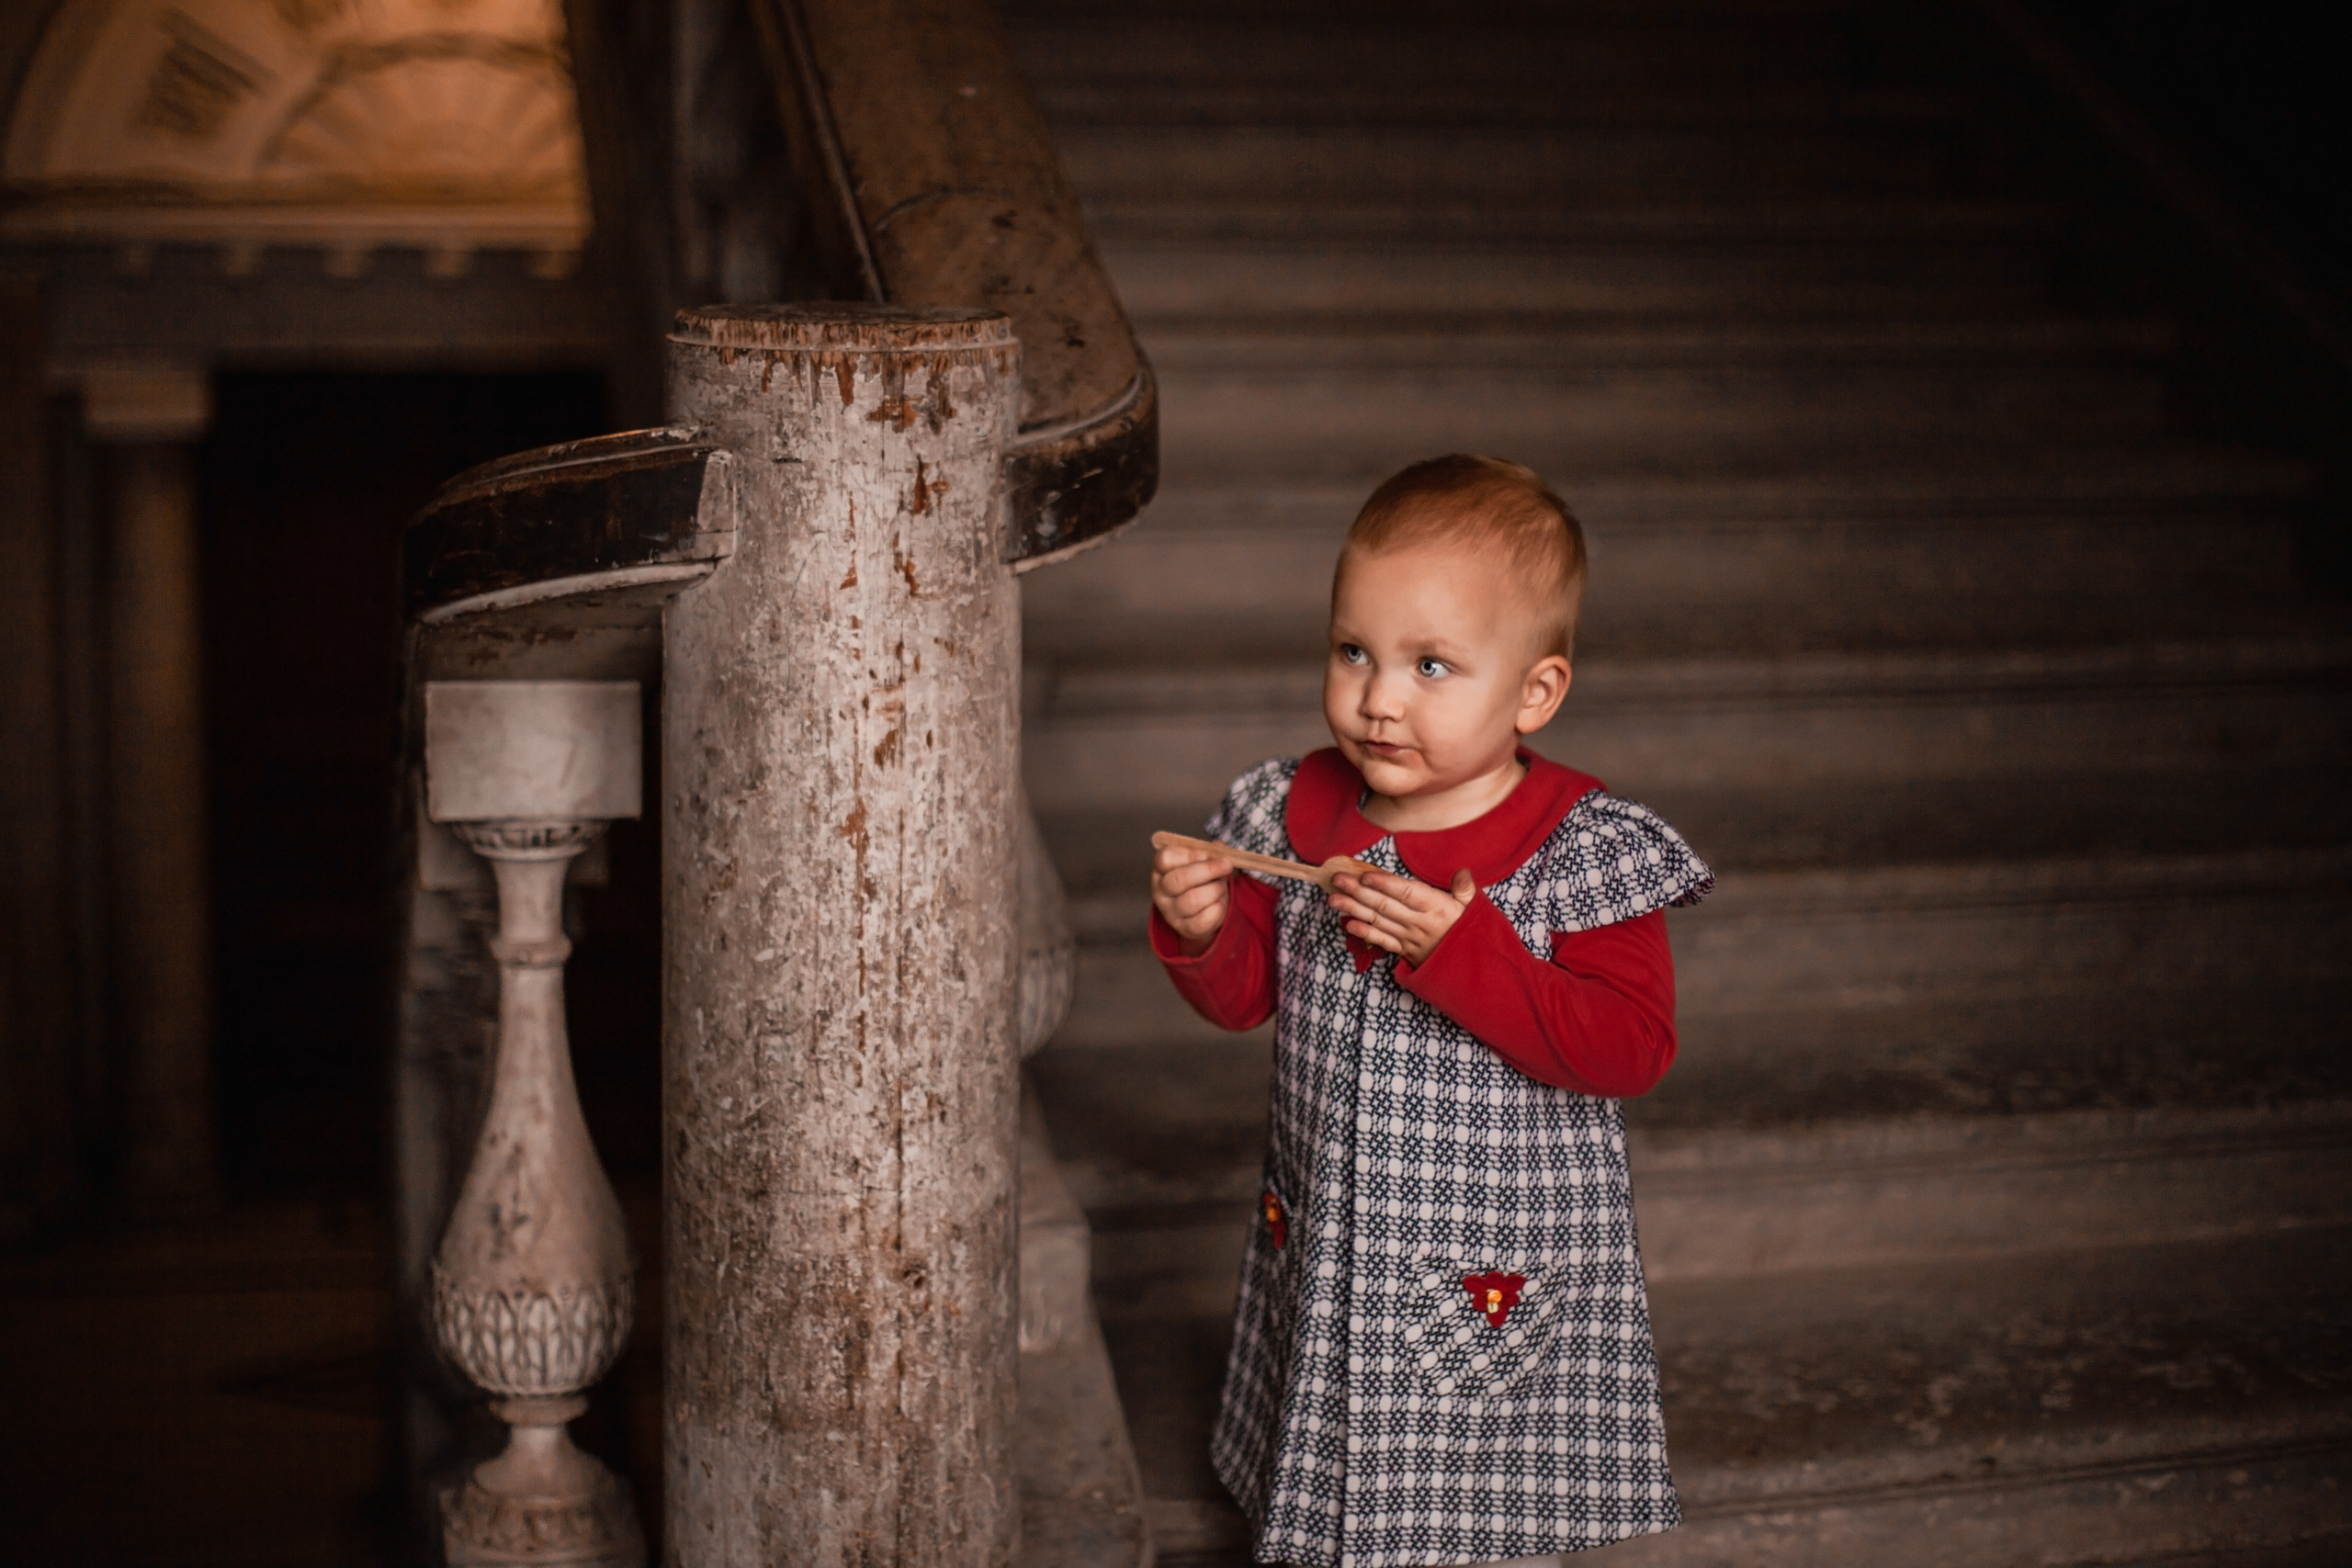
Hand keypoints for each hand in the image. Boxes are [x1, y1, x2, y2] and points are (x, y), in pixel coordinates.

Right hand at [1153, 843, 1234, 955]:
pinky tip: (1220, 902)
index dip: (1189, 854)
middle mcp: (1161, 891)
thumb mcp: (1201, 862)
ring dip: (1215, 889)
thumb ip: (1210, 851)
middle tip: (1226, 865)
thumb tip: (1220, 847)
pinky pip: (1204, 918)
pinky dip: (1219, 907)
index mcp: (1161, 870)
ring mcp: (1171, 912)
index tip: (1206, 854)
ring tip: (1222, 886)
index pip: (1165, 858)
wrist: (1202, 911)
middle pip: (1178, 879)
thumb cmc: (1201, 880)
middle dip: (1208, 870)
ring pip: (1192, 899)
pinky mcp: (1186, 928)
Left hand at [1329, 866, 1475, 965]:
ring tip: (1333, 899)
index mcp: (1436, 908)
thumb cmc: (1466, 930)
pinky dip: (1364, 932)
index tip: (1365, 875)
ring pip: (1378, 921)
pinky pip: (1382, 941)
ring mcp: (1409, 938)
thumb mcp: (1472, 908)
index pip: (1407, 893)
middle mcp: (1419, 923)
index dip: (1386, 884)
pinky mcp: (1403, 950)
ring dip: (1353, 909)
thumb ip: (1465, 889)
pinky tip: (1347, 924)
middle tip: (1337, 879)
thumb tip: (1463, 872)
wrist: (1468, 967)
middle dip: (1358, 891)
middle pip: (1385, 905)